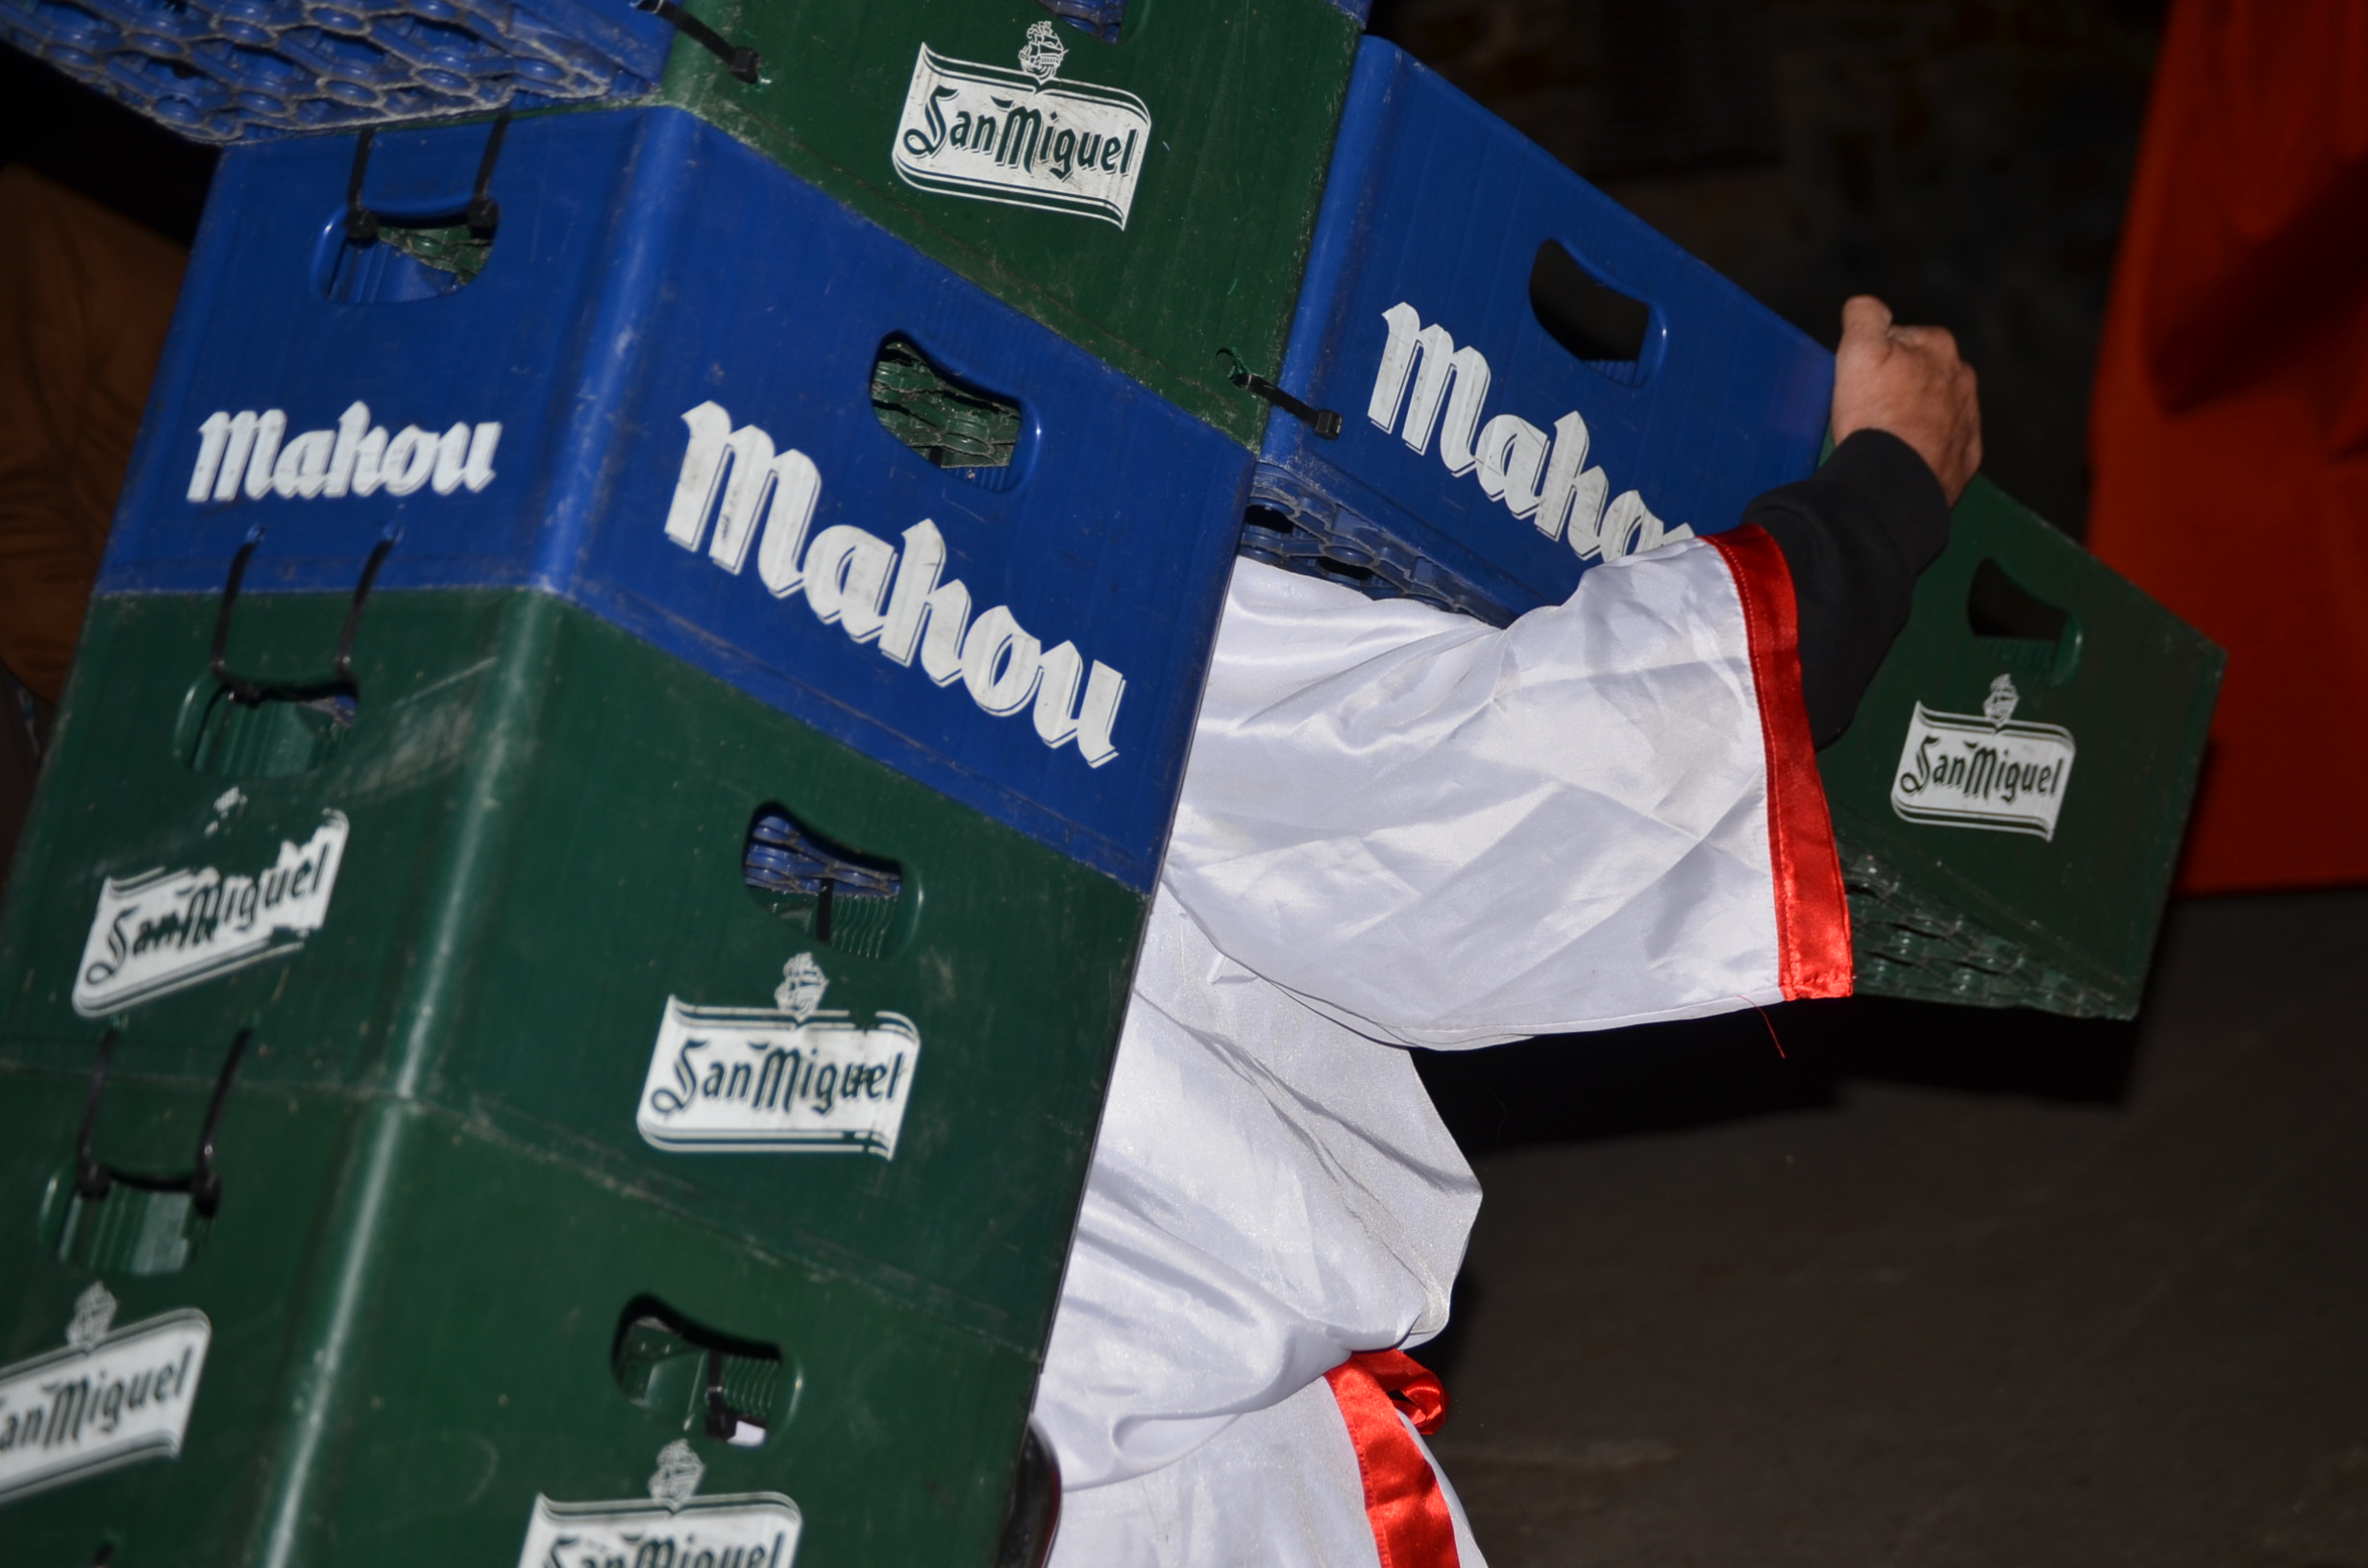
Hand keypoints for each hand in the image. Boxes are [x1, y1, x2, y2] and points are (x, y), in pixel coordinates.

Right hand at [1830, 295, 1981, 502]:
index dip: (1873, 358)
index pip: (1898, 339)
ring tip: (1884, 437)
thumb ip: (1864, 315)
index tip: (1859, 382)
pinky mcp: (1966, 456)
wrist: (1895, 485)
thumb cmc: (1875, 417)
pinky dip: (1926, 447)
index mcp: (1938, 345)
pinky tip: (1903, 457)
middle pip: (1920, 372)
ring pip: (1935, 407)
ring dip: (1914, 415)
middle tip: (1868, 410)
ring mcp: (1968, 418)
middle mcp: (1963, 377)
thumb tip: (1868, 306)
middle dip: (1898, 385)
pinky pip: (1944, 443)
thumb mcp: (1857, 352)